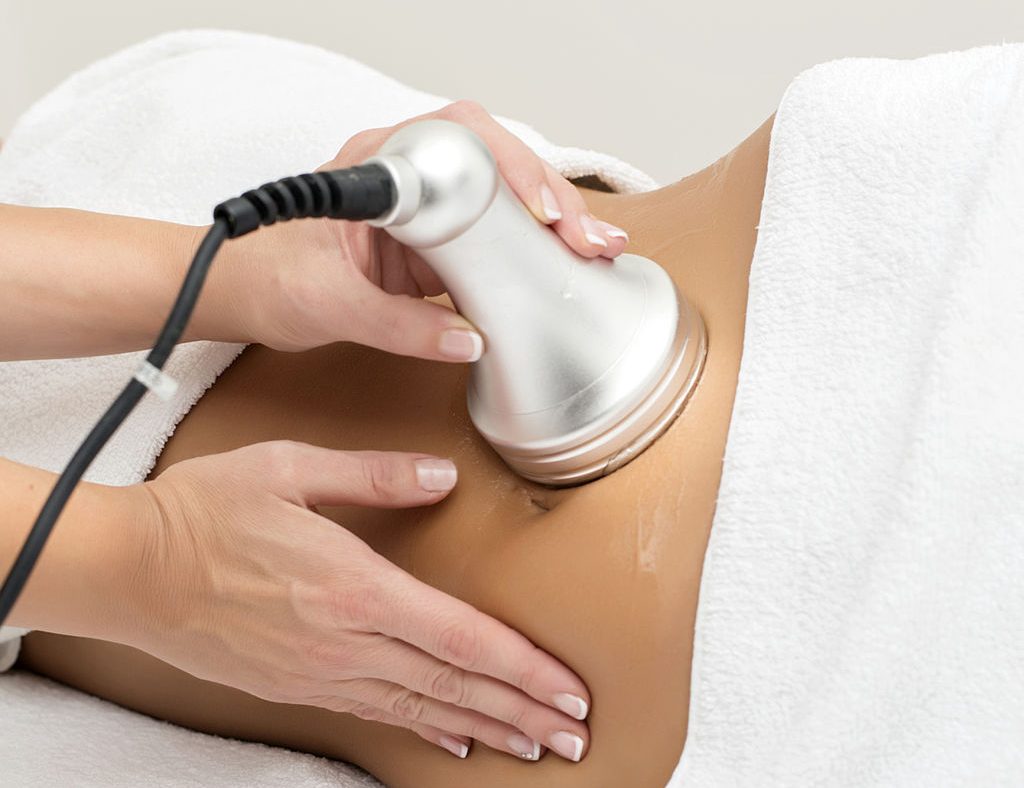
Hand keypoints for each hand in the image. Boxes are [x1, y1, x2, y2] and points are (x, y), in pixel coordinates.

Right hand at [125, 441, 589, 761]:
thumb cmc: (205, 512)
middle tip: (575, 735)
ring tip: (535, 746)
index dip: (522, 668)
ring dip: (486, 726)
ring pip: (423, 707)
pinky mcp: (296, 685)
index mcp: (353, 586)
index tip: (568, 690)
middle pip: (455, 684)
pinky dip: (425, 728)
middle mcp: (344, 640)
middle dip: (523, 711)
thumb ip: (374, 474)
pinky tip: (454, 739)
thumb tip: (440, 478)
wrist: (129, 569)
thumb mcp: (290, 469)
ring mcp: (320, 672)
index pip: (461, 637)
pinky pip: (376, 713)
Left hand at [199, 100, 628, 357]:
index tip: (538, 213)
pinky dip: (530, 256)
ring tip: (594, 251)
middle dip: (552, 195)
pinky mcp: (434, 250)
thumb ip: (395, 325)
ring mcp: (426, 214)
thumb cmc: (262, 277)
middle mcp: (409, 177)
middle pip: (497, 163)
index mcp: (377, 165)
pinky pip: (492, 243)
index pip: (457, 138)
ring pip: (503, 200)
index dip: (510, 168)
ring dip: (552, 224)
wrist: (239, 294)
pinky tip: (561, 270)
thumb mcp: (326, 304)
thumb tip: (466, 342)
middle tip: (587, 237)